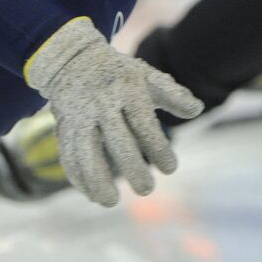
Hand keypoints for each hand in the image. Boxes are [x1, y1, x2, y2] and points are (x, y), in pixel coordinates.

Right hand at [24, 17, 203, 206]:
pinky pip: (68, 155)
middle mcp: (101, 104)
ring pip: (85, 152)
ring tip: (111, 202)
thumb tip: (198, 110)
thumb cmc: (120, 74)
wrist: (73, 59)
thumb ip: (173, 95)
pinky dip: (78, 177)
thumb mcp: (148, 76)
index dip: (158, 148)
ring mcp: (79, 116)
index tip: (171, 169)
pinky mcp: (63, 127)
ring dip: (96, 180)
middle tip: (147, 190)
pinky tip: (91, 195)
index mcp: (127, 90)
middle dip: (131, 168)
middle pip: (116, 141)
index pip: (144, 124)